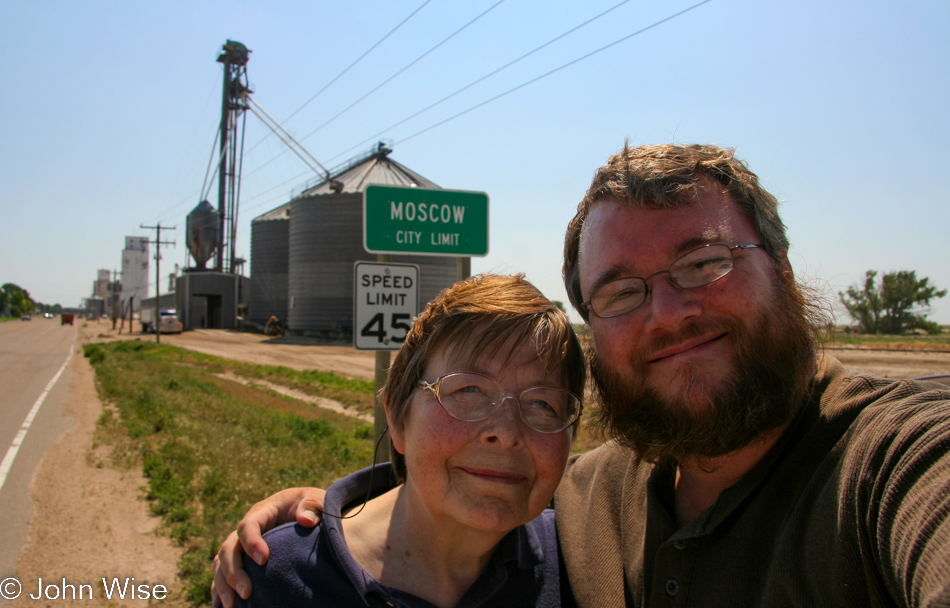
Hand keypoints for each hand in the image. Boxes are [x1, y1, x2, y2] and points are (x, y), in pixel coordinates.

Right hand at [211, 487, 326, 606]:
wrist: (308, 512)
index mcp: (263, 512)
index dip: (251, 542)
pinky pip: (223, 572)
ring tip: (232, 606)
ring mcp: (242, 544)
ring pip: (221, 562)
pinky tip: (222, 605)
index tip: (263, 560)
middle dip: (234, 571)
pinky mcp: (243, 559)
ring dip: (223, 584)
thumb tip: (306, 520)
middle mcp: (247, 529)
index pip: (248, 525)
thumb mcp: (316, 501)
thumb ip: (313, 506)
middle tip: (247, 593)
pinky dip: (220, 588)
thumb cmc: (312, 506)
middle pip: (229, 548)